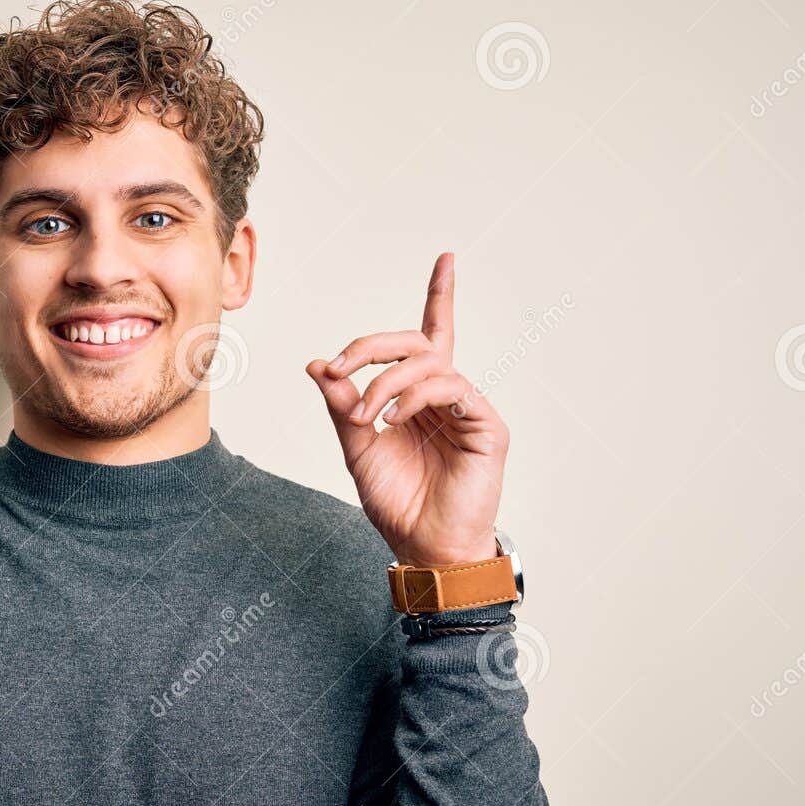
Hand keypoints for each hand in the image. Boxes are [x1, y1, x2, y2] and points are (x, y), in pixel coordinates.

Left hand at [306, 253, 506, 566]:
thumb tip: (318, 365)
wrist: (424, 547)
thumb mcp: (358, 448)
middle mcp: (446, 396)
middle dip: (372, 346)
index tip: (446, 258)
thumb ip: (342, 405)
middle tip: (340, 367)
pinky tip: (392, 419)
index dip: (440, 297)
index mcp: (419, 398)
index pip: (428, 338)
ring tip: (366, 417)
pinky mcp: (486, 426)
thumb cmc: (398, 502)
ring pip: (428, 363)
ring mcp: (468, 409)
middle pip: (416, 342)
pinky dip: (413, 396)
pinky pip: (451, 388)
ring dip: (385, 383)